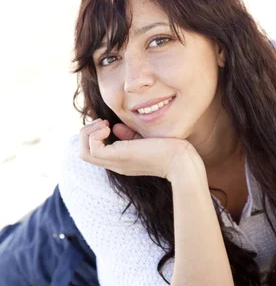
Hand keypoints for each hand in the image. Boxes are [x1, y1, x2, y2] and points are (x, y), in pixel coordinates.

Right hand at [79, 118, 196, 180]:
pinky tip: (109, 126)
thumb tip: (114, 127)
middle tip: (103, 121)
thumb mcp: (145, 139)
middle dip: (87, 132)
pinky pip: (92, 148)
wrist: (181, 161)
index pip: (94, 152)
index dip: (95, 134)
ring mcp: (115, 162)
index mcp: (121, 160)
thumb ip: (129, 135)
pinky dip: (94, 134)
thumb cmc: (170, 150)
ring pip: (83, 152)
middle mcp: (115, 163)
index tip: (109, 122)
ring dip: (88, 132)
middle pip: (84, 153)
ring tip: (104, 123)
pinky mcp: (118, 157)